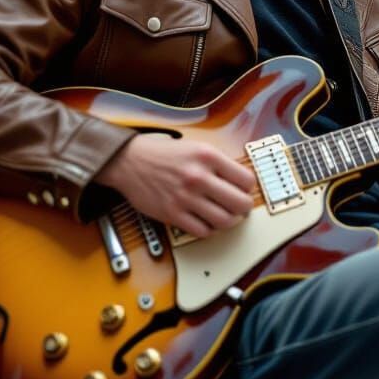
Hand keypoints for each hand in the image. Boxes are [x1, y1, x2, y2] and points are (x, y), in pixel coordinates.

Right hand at [98, 134, 256, 238]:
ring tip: (226, 216)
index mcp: (208, 156)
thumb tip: (241, 180)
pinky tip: (206, 221)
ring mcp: (186, 197)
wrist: (130, 161)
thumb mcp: (197, 147)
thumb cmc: (165, 154)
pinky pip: (202, 231)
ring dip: (229, 221)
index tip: (245, 190)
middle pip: (239, 203)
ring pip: (224, 221)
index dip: (248, 187)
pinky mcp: (173, 214)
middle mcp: (199, 177)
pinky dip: (209, 229)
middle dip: (244, 208)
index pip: (246, 179)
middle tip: (241, 208)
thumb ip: (219, 163)